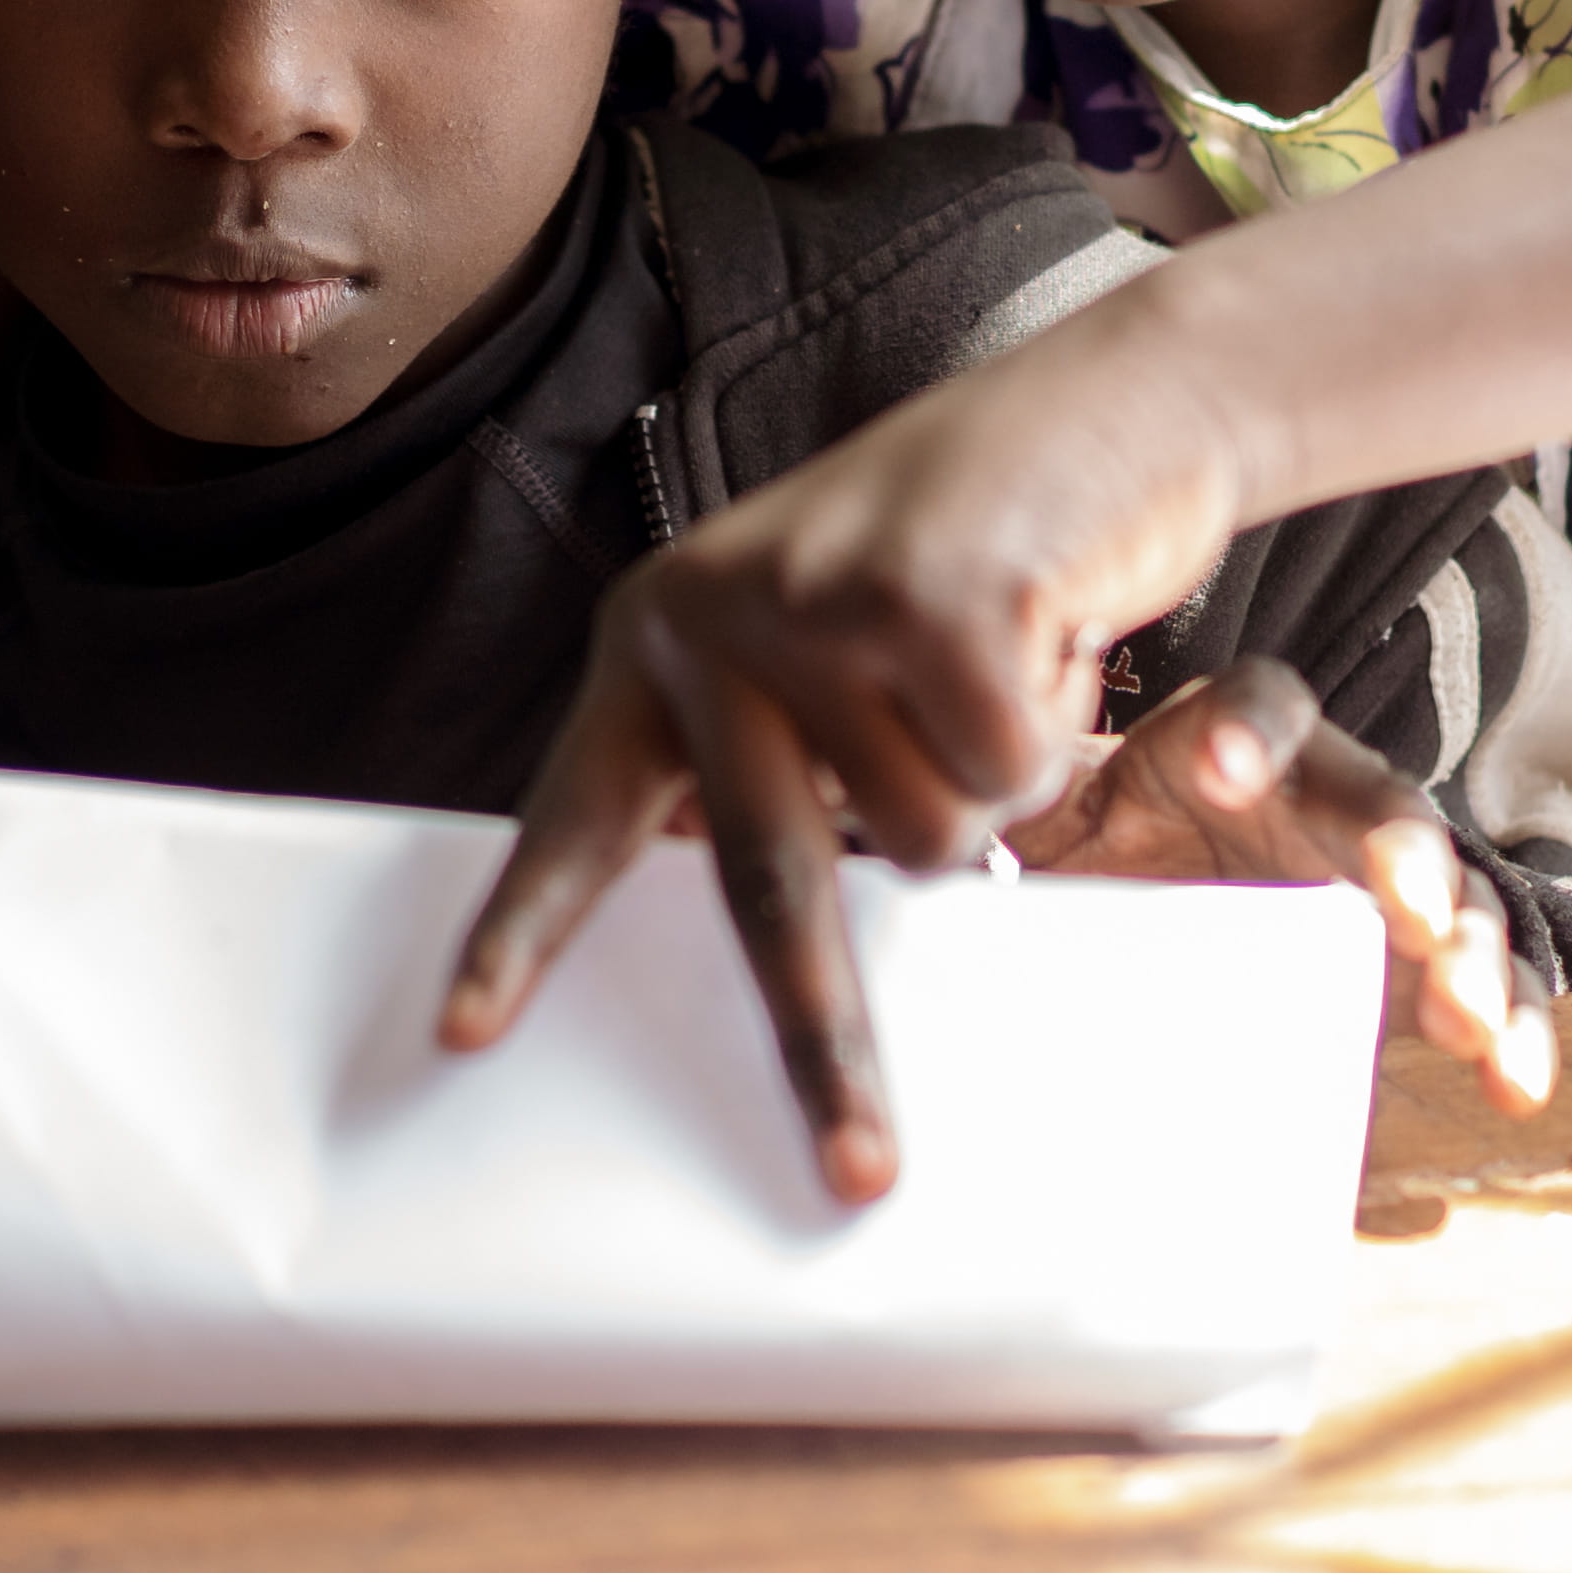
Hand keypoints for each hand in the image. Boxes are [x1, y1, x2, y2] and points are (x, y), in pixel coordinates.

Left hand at [446, 348, 1250, 1201]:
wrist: (1109, 403)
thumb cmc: (976, 562)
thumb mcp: (832, 656)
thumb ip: (778, 766)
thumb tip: (783, 939)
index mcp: (660, 644)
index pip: (577, 820)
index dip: (524, 936)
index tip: (462, 1041)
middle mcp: (708, 618)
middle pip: (765, 888)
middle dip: (825, 1045)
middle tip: (860, 1169)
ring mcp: (811, 600)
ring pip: (928, 841)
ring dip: (998, 781)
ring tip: (1006, 671)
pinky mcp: (925, 594)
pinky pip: (1007, 774)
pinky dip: (1053, 727)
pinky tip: (1049, 631)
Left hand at [1004, 660, 1555, 1112]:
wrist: (1127, 932)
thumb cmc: (1080, 867)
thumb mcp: (1034, 838)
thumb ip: (1003, 830)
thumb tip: (895, 837)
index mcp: (1219, 750)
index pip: (1254, 709)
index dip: (1246, 731)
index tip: (1216, 767)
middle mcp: (1319, 803)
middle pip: (1378, 801)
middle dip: (1401, 849)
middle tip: (1403, 902)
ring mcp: (1383, 886)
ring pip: (1453, 894)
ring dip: (1469, 946)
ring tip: (1464, 1012)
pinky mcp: (1423, 970)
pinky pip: (1488, 986)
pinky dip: (1511, 1030)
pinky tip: (1514, 1084)